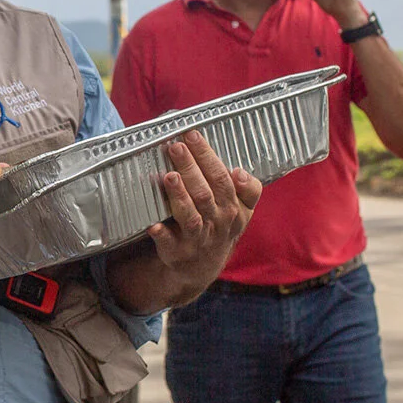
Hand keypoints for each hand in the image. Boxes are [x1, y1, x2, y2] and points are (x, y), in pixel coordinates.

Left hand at [147, 132, 260, 292]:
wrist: (202, 267)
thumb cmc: (221, 227)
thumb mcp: (244, 210)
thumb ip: (249, 190)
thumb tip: (239, 171)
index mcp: (233, 208)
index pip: (222, 178)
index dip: (208, 157)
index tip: (193, 135)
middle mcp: (216, 222)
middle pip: (205, 193)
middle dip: (191, 168)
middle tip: (176, 146)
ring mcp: (196, 238)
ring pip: (190, 216)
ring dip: (179, 196)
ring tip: (169, 176)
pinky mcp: (176, 251)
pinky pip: (168, 242)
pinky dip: (161, 233)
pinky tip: (153, 224)